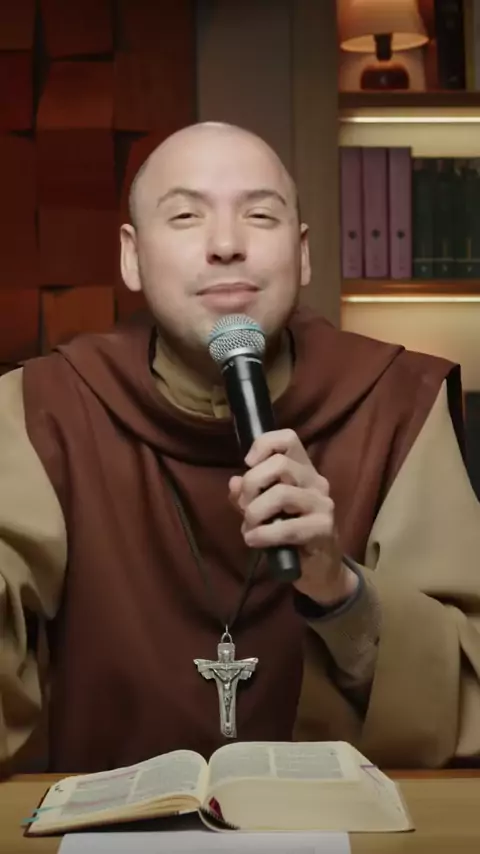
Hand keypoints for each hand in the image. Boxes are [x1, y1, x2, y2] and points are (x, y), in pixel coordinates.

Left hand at [229, 429, 358, 605]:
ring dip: (255, 512)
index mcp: (302, 470)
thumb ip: (247, 496)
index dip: (264, 444)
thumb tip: (233, 482)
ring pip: (282, 493)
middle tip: (244, 506)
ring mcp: (322, 504)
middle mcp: (315, 481)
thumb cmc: (290, 535)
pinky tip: (254, 540)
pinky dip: (264, 534)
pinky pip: (288, 527)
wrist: (320, 569)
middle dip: (252, 484)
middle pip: (280, 464)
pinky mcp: (324, 528)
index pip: (288, 439)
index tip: (248, 464)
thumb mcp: (263, 512)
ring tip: (249, 529)